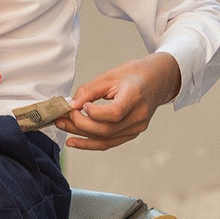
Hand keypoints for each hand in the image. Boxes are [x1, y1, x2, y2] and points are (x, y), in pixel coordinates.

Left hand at [55, 52, 182, 151]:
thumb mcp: (110, 76)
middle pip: (106, 130)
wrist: (158, 80)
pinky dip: (90, 143)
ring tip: (63, 126)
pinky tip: (74, 141)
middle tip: (61, 117)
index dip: (94, 113)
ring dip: (81, 136)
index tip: (81, 105)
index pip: (114, 113)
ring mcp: (137, 128)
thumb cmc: (134, 74)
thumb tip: (71, 105)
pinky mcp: (133, 133)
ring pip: (105, 140)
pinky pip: (110, 143)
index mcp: (135, 97)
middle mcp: (139, 116)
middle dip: (79, 125)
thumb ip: (89, 91)